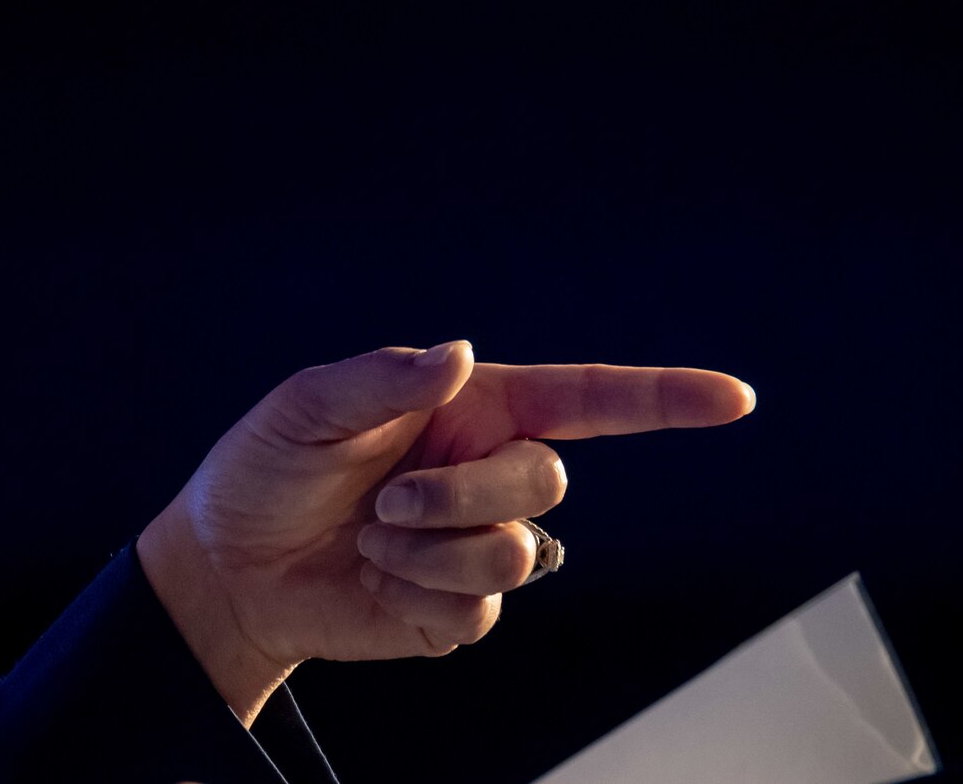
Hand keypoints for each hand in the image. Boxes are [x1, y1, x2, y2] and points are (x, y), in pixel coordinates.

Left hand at [135, 342, 754, 724]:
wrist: (228, 565)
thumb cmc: (265, 469)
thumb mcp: (306, 409)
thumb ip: (382, 379)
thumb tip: (457, 356)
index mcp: (467, 408)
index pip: (584, 399)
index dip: (663, 398)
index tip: (734, 399)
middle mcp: (483, 471)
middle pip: (547, 479)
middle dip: (466, 493)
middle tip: (385, 499)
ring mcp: (477, 542)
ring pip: (521, 546)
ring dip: (437, 543)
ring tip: (375, 535)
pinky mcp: (458, 606)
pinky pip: (484, 604)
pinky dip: (423, 589)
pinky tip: (380, 578)